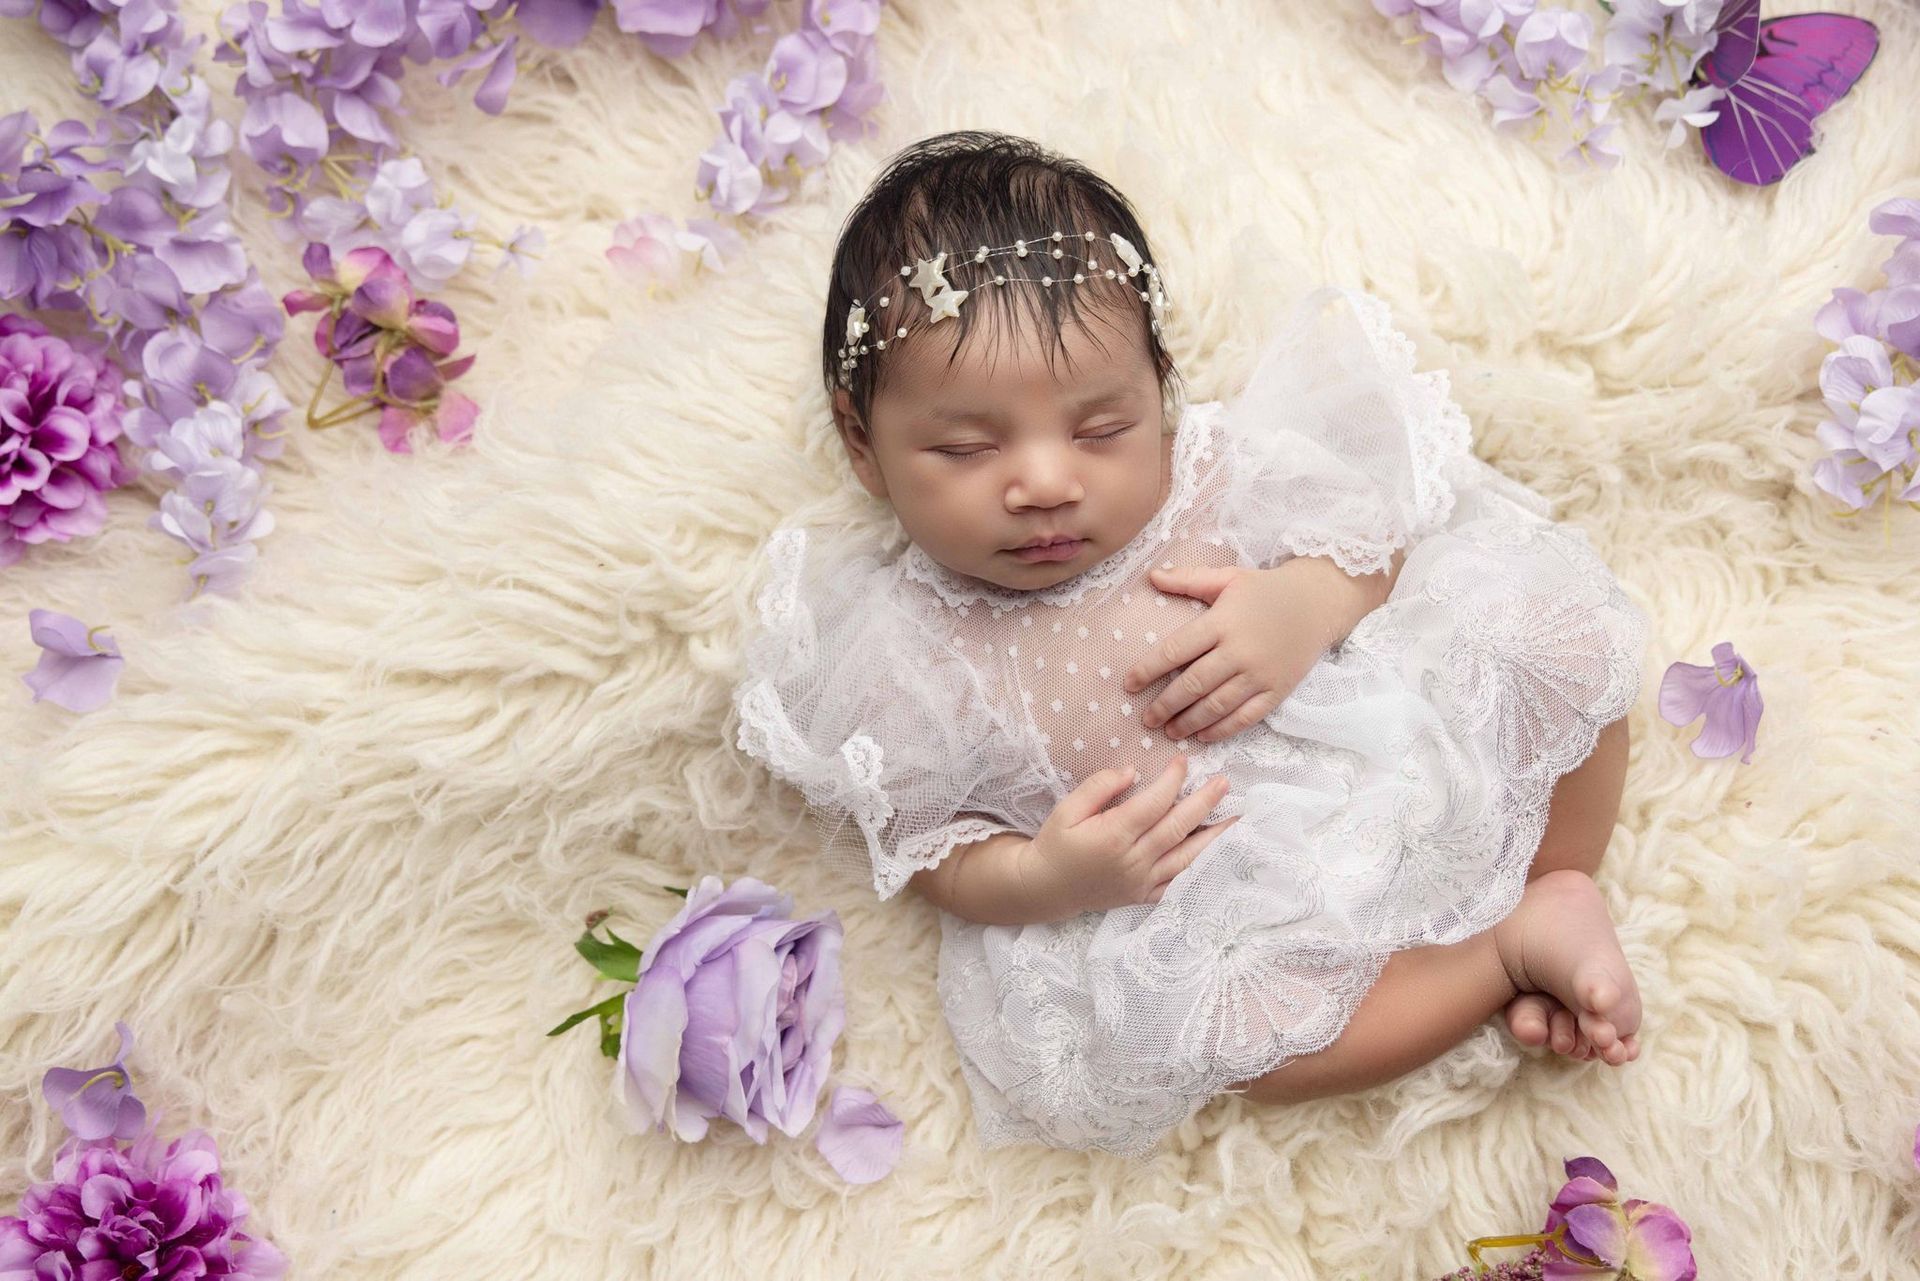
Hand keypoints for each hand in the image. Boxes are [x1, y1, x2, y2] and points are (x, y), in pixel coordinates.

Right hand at [1018, 756, 1241, 913]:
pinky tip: (1216, 853)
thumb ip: (1098, 786)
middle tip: (1224, 782)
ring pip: (1186, 857)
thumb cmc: (1056, 845)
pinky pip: (1179, 882)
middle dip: (1204, 802)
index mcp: (1113, 836)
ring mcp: (1141, 882)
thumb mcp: (1066, 809)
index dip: (1172, 781)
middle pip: (1177, 828)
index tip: (1184, 761)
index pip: (1153, 804)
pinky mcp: (1144, 896)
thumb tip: (1133, 772)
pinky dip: (1200, 868)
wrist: (1046, 888)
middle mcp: (1133, 861)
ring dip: (1213, 837)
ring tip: (1236, 819)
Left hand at [1122, 557, 1392, 744]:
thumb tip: (1150, 577)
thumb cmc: (1267, 589)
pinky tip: (1203, 736)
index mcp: (1222, 622)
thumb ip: (1188, 580)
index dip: (1149, 670)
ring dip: (1188, 722)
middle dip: (1165, 704)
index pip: (1176, 650)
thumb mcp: (1228, 578)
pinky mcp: (1277, 690)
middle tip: (1146, 718)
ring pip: (1216, 706)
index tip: (1129, 685)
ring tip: (1169, 731)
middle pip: (1193, 684)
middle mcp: (1239, 651)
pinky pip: (1245, 717)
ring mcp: (1260, 674)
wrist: (1320, 601)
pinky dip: (1222, 730)